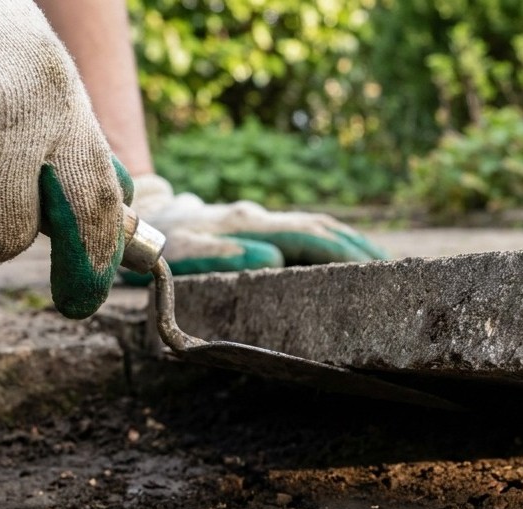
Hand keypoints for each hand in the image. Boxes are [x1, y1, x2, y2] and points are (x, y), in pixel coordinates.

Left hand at [120, 175, 387, 284]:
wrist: (129, 218)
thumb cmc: (156, 245)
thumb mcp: (181, 252)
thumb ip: (221, 253)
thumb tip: (271, 256)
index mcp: (249, 226)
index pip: (310, 237)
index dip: (344, 253)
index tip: (374, 271)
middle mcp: (259, 219)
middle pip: (322, 229)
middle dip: (359, 249)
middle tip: (393, 275)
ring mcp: (258, 221)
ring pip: (315, 228)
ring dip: (350, 246)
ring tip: (383, 269)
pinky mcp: (254, 227)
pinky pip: (301, 234)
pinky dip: (331, 246)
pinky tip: (348, 261)